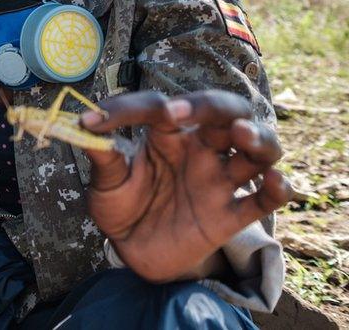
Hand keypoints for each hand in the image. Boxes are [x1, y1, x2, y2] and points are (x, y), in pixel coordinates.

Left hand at [80, 90, 291, 282]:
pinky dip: (277, 189)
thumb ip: (101, 156)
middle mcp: (198, 150)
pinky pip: (265, 199)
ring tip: (241, 135)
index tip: (93, 121)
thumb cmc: (122, 205)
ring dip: (258, 137)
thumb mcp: (106, 181)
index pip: (156, 107)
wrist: (134, 252)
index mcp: (165, 134)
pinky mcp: (230, 215)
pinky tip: (272, 181)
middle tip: (181, 112)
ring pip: (258, 148)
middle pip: (224, 111)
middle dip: (210, 106)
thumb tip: (80, 128)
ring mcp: (218, 180)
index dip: (126, 109)